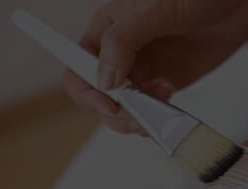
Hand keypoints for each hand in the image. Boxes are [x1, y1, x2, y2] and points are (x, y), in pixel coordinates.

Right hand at [63, 0, 247, 133]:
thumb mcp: (154, 10)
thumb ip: (123, 42)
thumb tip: (104, 81)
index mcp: (105, 31)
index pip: (77, 69)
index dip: (87, 93)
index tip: (109, 104)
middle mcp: (121, 55)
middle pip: (101, 98)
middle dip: (115, 113)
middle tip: (138, 116)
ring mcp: (146, 71)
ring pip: (126, 109)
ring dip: (137, 118)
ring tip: (156, 110)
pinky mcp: (169, 83)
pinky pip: (154, 109)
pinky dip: (158, 115)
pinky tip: (169, 98)